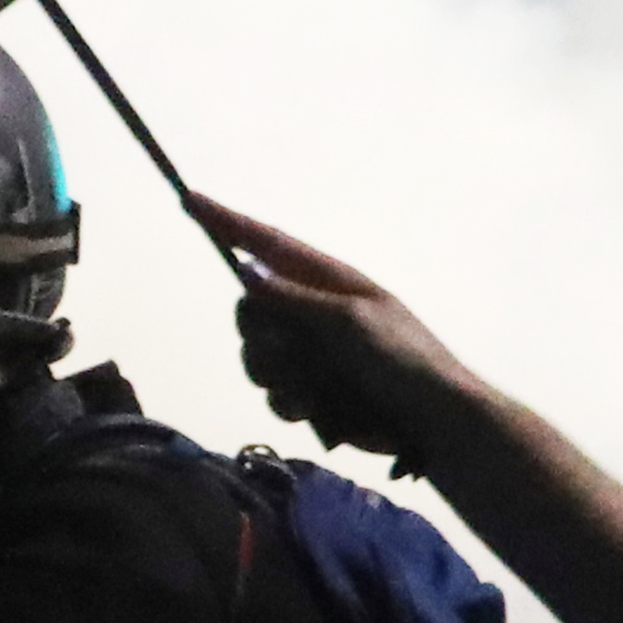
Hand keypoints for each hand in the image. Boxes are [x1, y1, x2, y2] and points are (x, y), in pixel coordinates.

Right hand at [206, 199, 474, 460]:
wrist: (433, 423)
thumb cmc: (404, 359)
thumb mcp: (350, 321)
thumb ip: (294, 299)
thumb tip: (245, 272)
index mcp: (327, 280)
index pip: (268, 244)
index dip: (227, 223)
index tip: (189, 199)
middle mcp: (311, 311)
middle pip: (250, 311)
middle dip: (262, 335)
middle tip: (294, 351)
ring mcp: (310, 354)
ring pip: (256, 356)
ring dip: (279, 375)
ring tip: (316, 390)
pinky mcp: (310, 392)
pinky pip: (273, 393)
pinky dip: (290, 402)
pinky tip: (316, 410)